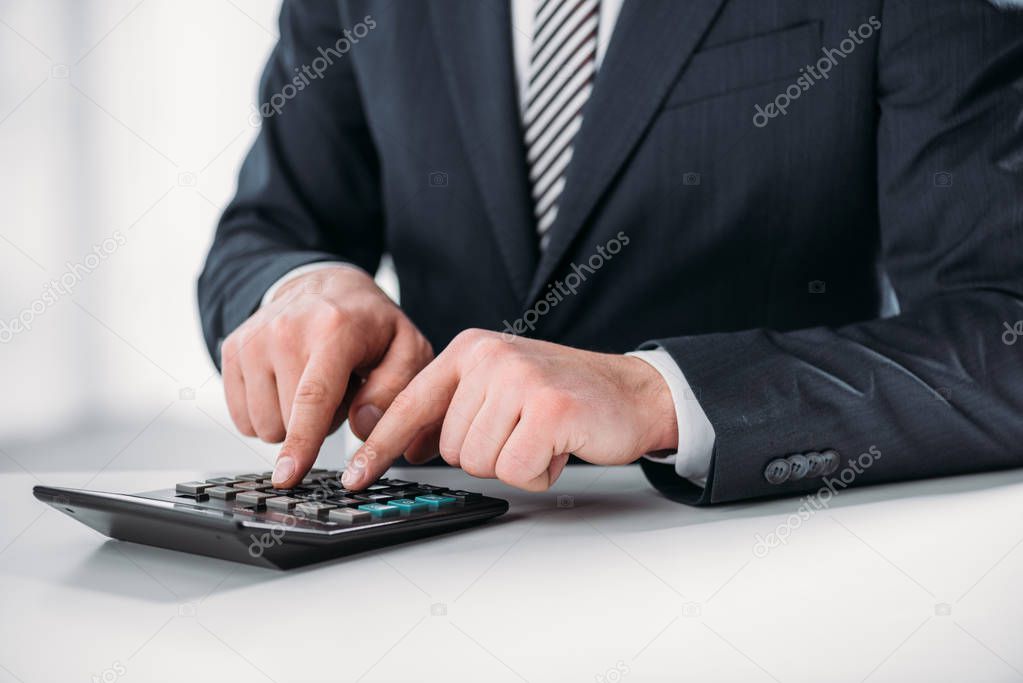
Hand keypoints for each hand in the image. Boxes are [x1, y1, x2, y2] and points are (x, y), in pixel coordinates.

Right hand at [221, 266, 433, 485]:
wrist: (326, 285)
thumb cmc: (372, 325)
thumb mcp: (408, 351)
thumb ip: (395, 391)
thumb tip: (363, 428)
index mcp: (334, 329)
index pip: (314, 396)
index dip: (302, 441)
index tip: (289, 475)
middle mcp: (285, 329)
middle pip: (288, 421)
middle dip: (320, 423)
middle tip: (341, 387)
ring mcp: (253, 339)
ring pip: (264, 425)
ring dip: (293, 420)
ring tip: (316, 383)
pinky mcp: (233, 350)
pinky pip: (243, 417)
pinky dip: (269, 412)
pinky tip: (289, 383)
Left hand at [341, 329, 678, 491]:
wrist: (633, 393)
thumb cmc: (563, 397)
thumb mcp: (499, 389)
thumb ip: (455, 408)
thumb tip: (409, 446)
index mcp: (470, 349)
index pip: (411, 404)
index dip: (381, 446)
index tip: (356, 475)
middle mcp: (489, 357)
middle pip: (452, 447)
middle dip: (489, 454)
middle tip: (525, 431)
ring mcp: (519, 379)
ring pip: (480, 462)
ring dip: (516, 463)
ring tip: (543, 435)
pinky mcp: (548, 408)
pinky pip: (516, 469)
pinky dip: (540, 471)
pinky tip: (560, 444)